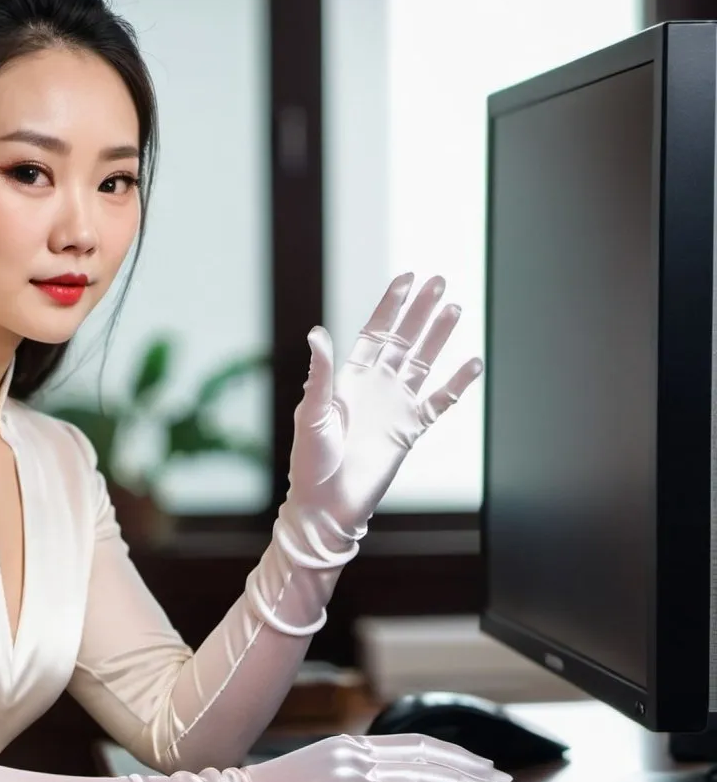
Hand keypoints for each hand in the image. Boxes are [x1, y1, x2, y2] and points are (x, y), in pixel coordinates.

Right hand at [245, 732, 509, 781]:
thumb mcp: (314, 777)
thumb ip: (344, 776)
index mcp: (348, 744)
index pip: (411, 745)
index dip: (448, 753)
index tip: (473, 763)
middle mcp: (357, 750)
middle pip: (426, 753)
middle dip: (468, 765)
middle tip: (499, 774)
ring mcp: (355, 770)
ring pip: (425, 773)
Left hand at [288, 273, 482, 539]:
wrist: (327, 504)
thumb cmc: (310, 461)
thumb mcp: (311, 412)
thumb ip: (321, 373)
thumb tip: (317, 332)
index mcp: (350, 379)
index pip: (375, 332)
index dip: (391, 306)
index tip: (407, 278)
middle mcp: (376, 387)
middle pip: (405, 340)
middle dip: (421, 311)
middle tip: (440, 281)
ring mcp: (396, 407)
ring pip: (424, 363)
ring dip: (439, 338)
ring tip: (455, 309)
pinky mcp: (411, 431)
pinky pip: (440, 402)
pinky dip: (457, 384)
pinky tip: (472, 364)